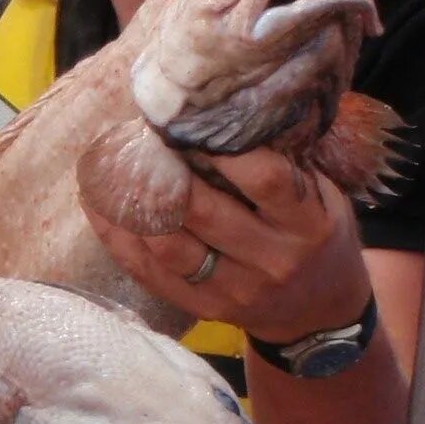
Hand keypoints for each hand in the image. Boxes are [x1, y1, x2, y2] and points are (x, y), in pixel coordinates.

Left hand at [84, 147, 371, 345]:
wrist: (320, 312)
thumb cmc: (317, 237)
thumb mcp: (325, 197)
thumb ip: (285, 163)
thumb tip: (224, 111)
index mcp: (307, 224)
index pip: (264, 180)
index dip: (223, 149)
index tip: (192, 120)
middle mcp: (272, 259)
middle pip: (205, 211)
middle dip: (165, 168)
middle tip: (140, 132)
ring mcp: (235, 290)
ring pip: (170, 245)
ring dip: (134, 203)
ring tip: (111, 166)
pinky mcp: (205, 309)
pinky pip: (151, 274)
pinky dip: (119, 239)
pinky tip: (99, 208)